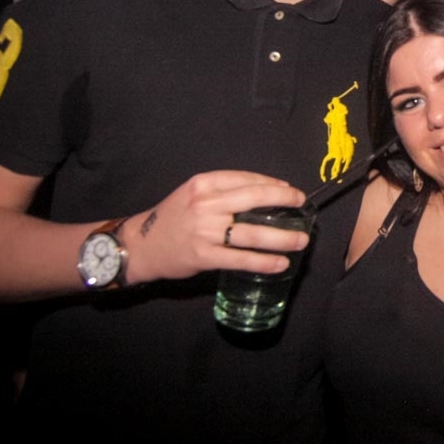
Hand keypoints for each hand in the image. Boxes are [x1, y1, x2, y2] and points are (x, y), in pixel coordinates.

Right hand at [119, 170, 308, 284]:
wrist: (140, 245)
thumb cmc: (172, 218)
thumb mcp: (192, 194)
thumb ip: (222, 192)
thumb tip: (264, 194)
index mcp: (203, 184)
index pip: (245, 179)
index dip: (272, 185)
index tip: (290, 192)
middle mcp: (205, 204)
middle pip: (254, 199)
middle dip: (283, 201)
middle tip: (302, 206)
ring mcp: (205, 231)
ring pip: (252, 232)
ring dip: (281, 237)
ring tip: (301, 240)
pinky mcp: (204, 256)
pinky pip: (241, 258)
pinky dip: (263, 261)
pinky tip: (280, 263)